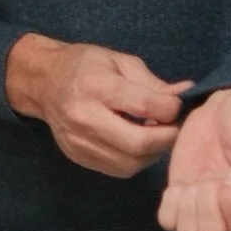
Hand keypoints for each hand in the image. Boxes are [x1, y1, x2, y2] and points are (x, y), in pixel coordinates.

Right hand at [5, 34, 188, 175]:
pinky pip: (119, 169)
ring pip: (131, 163)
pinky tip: (140, 144)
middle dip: (167, 137)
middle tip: (176, 127)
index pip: (144, 106)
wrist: (44, 82)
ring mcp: (79, 141)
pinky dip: (137, 160)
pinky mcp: (79, 157)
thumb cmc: (85, 66)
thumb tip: (186, 94)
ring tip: (157, 134)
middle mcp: (83, 116)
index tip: (178, 105)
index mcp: (95, 85)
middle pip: (138, 143)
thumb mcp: (119, 61)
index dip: (171, 109)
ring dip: (154, 152)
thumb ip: (153, 83)